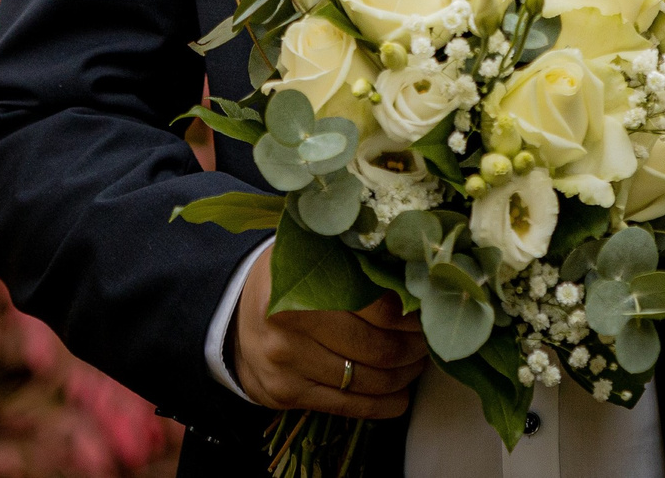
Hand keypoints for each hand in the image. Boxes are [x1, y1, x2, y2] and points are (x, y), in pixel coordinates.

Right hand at [231, 247, 427, 418]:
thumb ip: (357, 264)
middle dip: (414, 348)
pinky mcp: (287, 395)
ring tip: (416, 363)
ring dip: (404, 376)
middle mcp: (289, 328)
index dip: (412, 315)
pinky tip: (400, 394)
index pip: (378, 308)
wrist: (235, 319)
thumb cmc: (290, 281)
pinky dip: (384, 404)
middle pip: (377, 349)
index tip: (428, 312)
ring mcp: (286, 366)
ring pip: (368, 382)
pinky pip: (350, 407)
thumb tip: (417, 278)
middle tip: (428, 340)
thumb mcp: (315, 257)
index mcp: (301, 286)